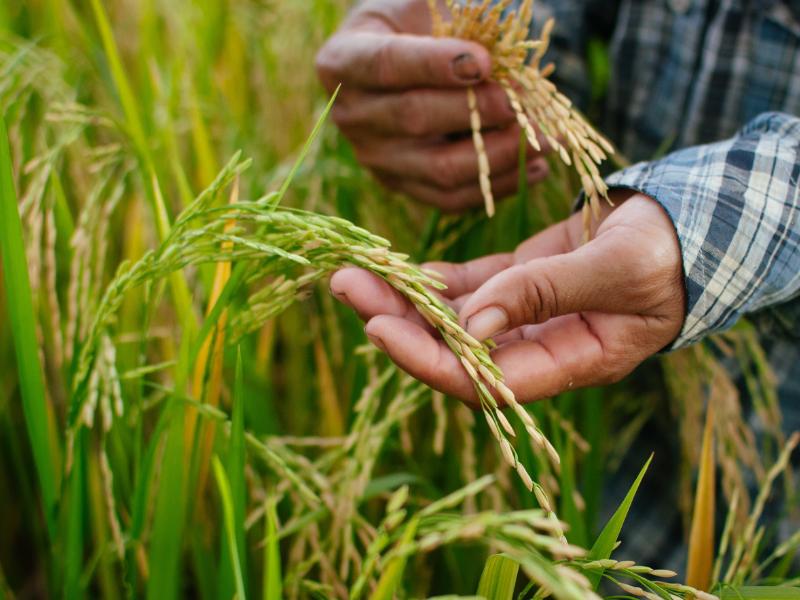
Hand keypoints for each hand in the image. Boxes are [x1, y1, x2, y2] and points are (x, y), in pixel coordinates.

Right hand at [315, 0, 550, 211]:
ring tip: (545, 139)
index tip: (485, 61)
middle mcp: (351, 116)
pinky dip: (499, 186)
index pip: (387, 64)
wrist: (395, 65)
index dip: (435, 64)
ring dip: (499, 155)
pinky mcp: (403, 186)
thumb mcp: (422, 8)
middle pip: (415, 119)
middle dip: (477, 111)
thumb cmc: (414, 27)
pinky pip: (452, 198)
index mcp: (344, 61)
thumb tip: (501, 57)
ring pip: (439, 169)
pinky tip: (536, 168)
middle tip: (523, 102)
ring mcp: (375, 158)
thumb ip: (455, 24)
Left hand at [329, 191, 685, 406]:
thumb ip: (546, 294)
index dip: (429, 360)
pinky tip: (396, 268)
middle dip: (398, 322)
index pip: (485, 382)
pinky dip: (431, 280)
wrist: (685, 226)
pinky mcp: (518, 284)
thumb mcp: (618, 270)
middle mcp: (538, 349)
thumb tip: (473, 324)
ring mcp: (524, 317)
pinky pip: (466, 288)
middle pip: (454, 349)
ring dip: (403, 297)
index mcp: (569, 362)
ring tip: (353, 271)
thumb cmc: (668, 252)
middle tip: (346, 286)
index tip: (378, 327)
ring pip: (453, 317)